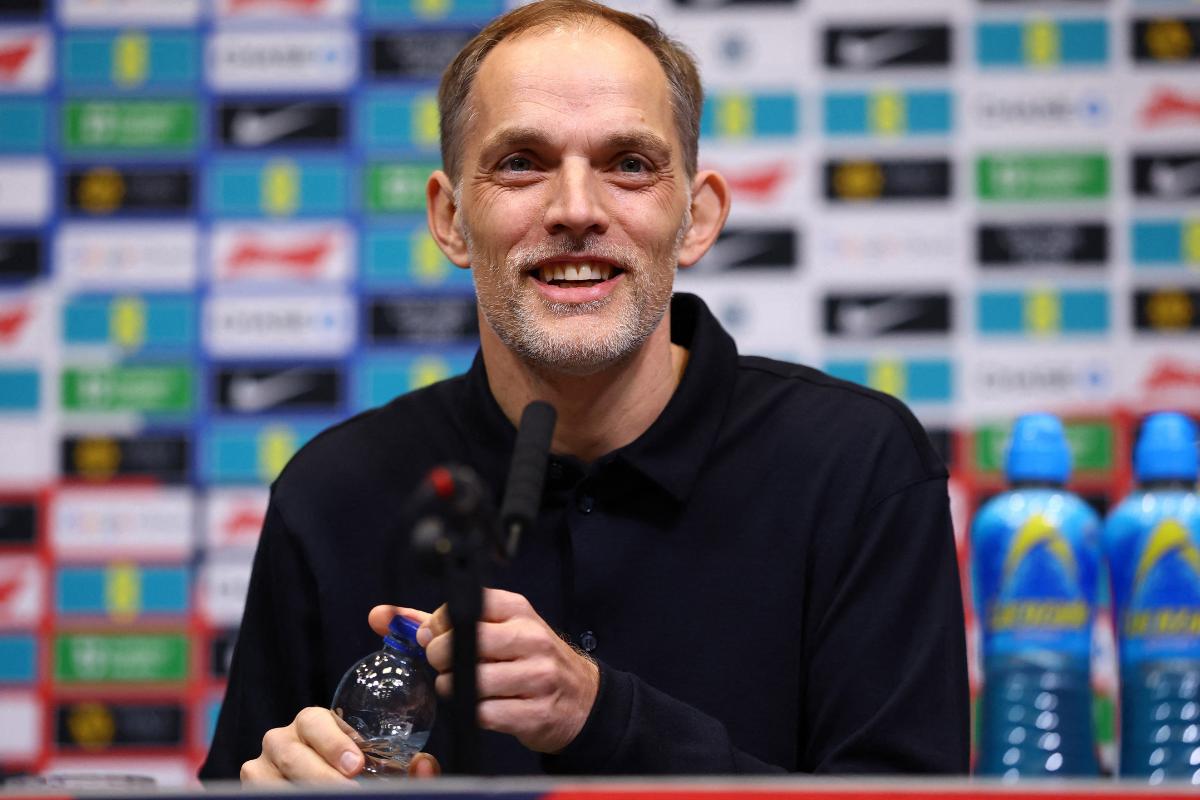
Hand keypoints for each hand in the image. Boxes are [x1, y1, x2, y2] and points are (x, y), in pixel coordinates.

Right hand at [241, 704, 441, 782]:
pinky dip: (282, 798)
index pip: (316, 721)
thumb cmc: (354, 778)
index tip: (356, 765)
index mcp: (314, 724)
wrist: (325, 788)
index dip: (334, 742)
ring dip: (298, 790)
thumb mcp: (380, 772)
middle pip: (291, 753)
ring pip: (268, 779)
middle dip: (319, 775)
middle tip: (347, 791)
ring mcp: (260, 767)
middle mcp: (282, 740)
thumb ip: (406, 769)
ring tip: (329, 798)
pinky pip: (257, 795)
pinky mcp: (248, 789)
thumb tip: (426, 765)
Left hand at [370, 590, 599, 753]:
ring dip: (455, 689)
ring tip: (463, 687)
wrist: (580, 698)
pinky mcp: (536, 712)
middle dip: (441, 659)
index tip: (436, 637)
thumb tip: (384, 616)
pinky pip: (487, 713)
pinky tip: (484, 706)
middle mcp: (530, 638)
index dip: (438, 626)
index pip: (462, 607)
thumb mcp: (495, 630)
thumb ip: (437, 624)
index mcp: (517, 610)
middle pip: (464, 644)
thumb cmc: (529, 659)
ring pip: (472, 682)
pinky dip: (476, 713)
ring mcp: (537, 675)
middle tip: (446, 665)